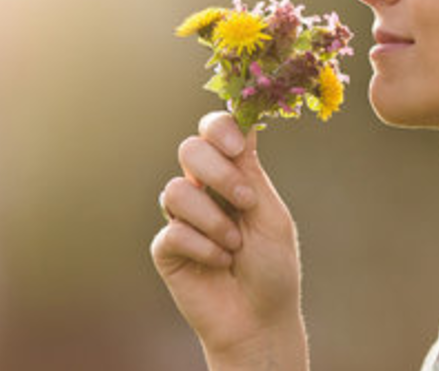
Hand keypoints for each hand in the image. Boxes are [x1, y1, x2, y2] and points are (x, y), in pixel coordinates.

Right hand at [151, 111, 307, 369]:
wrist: (259, 318)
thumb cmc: (272, 267)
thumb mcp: (270, 213)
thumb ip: (251, 170)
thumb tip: (245, 120)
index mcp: (233, 175)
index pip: (215, 131)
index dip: (220, 128)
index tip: (238, 146)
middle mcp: (204, 189)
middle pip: (190, 149)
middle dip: (219, 172)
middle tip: (245, 201)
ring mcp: (182, 217)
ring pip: (176, 190)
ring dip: (214, 220)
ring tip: (234, 245)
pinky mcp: (165, 247)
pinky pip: (173, 230)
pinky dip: (204, 247)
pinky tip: (219, 263)